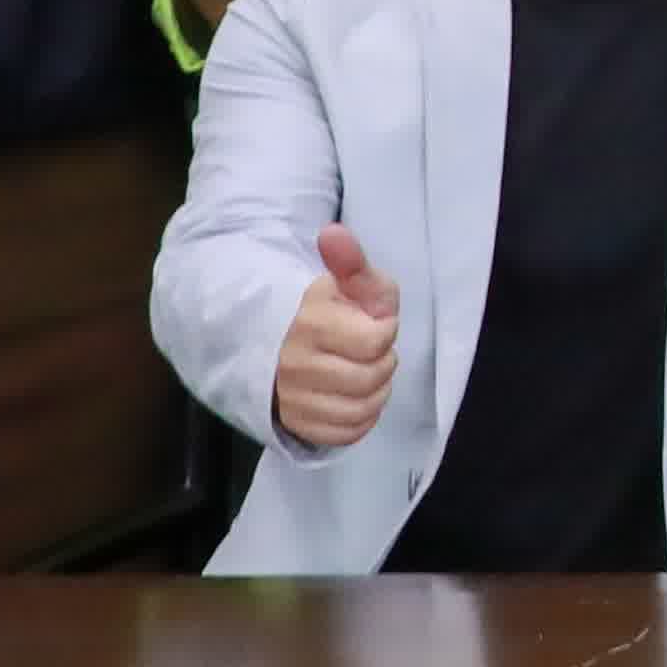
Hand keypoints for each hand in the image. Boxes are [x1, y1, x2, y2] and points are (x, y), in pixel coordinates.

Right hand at [272, 227, 400, 451]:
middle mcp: (295, 364)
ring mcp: (292, 399)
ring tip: (366, 372)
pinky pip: (346, 433)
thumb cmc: (328, 310)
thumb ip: (350, 261)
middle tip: (372, 352)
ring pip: (361, 408)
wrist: (281, 344)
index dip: (385, 331)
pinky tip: (356, 397)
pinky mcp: (296, 425)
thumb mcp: (345, 281)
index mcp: (310, 323)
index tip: (374, 324)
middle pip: (371, 377)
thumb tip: (333, 233)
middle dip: (383, 363)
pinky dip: (361, 418)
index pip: (376, 340)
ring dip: (376, 392)